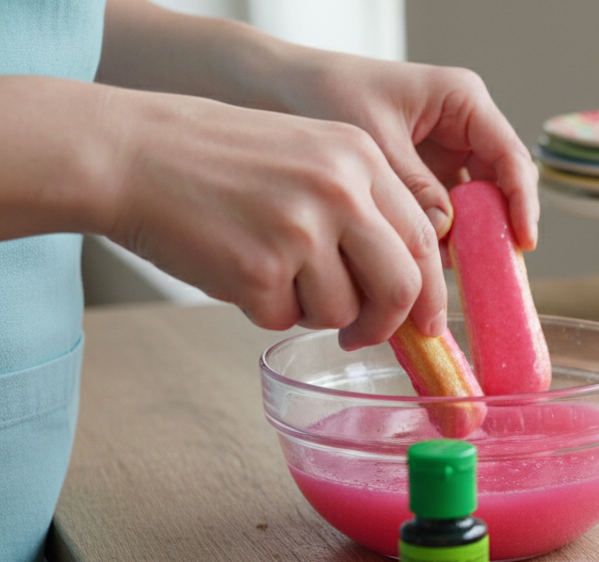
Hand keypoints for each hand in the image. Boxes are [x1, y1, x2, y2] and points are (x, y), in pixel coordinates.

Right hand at [104, 87, 447, 349]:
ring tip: (270, 270)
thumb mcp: (308, 154)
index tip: (425, 320)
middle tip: (365, 334)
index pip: (424, 237)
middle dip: (388, 322)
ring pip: (342, 311)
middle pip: (402, 284)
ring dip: (310, 310)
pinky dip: (263, 310)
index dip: (429, 289)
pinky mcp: (259, 268)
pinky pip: (284, 319)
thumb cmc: (218, 159)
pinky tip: (236, 269)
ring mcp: (301, 230)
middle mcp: (340, 190)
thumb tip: (409, 286)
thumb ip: (363, 206)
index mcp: (360, 156)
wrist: (131, 152)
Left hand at [278, 53, 538, 250]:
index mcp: (461, 101)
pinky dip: (440, 241)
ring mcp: (444, 156)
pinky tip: (425, 266)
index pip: (509, 155)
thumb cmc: (322, 91)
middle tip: (493, 271)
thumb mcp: (373, 138)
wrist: (275, 88)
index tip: (522, 240)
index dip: (521, 201)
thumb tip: (445, 231)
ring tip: (452, 274)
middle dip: (496, 228)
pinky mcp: (423, 180)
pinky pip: (445, 215)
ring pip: (475, 206)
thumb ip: (413, 184)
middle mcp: (461, 129)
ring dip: (467, 240)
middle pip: (499, 186)